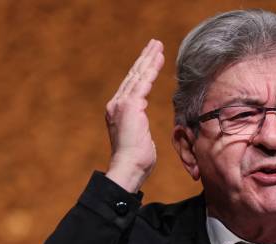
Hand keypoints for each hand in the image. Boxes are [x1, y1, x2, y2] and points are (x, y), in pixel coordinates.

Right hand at [105, 39, 163, 192]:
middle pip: (133, 76)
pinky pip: (144, 82)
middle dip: (144, 59)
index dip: (141, 71)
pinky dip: (152, 68)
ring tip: (158, 45)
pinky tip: (159, 57)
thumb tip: (142, 132)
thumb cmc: (137, 161)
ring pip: (138, 75)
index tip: (150, 60)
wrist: (128, 168)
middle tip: (154, 44)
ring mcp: (122, 104)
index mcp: (118, 112)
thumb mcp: (138, 140)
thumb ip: (139, 130)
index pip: (132, 86)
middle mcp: (116, 104)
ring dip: (149, 58)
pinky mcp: (131, 105)